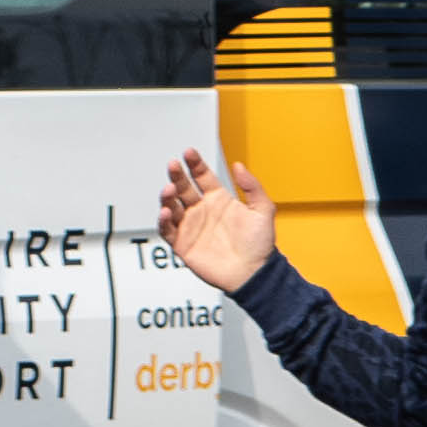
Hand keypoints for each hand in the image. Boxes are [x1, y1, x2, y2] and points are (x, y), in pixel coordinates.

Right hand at [156, 150, 277, 294]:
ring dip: (167, 197)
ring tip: (169, 190)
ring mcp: (191, 226)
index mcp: (219, 200)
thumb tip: (239, 166)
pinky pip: (167, 229)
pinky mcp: (182, 243)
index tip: (189, 153)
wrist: (253, 273)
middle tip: (173, 165)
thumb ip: (252, 187)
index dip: (195, 164)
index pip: (202, 177)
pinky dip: (163, 220)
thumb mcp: (263, 210)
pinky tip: (165, 212)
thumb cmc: (260, 245)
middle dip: (177, 176)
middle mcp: (202, 211)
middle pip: (183, 188)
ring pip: (172, 206)